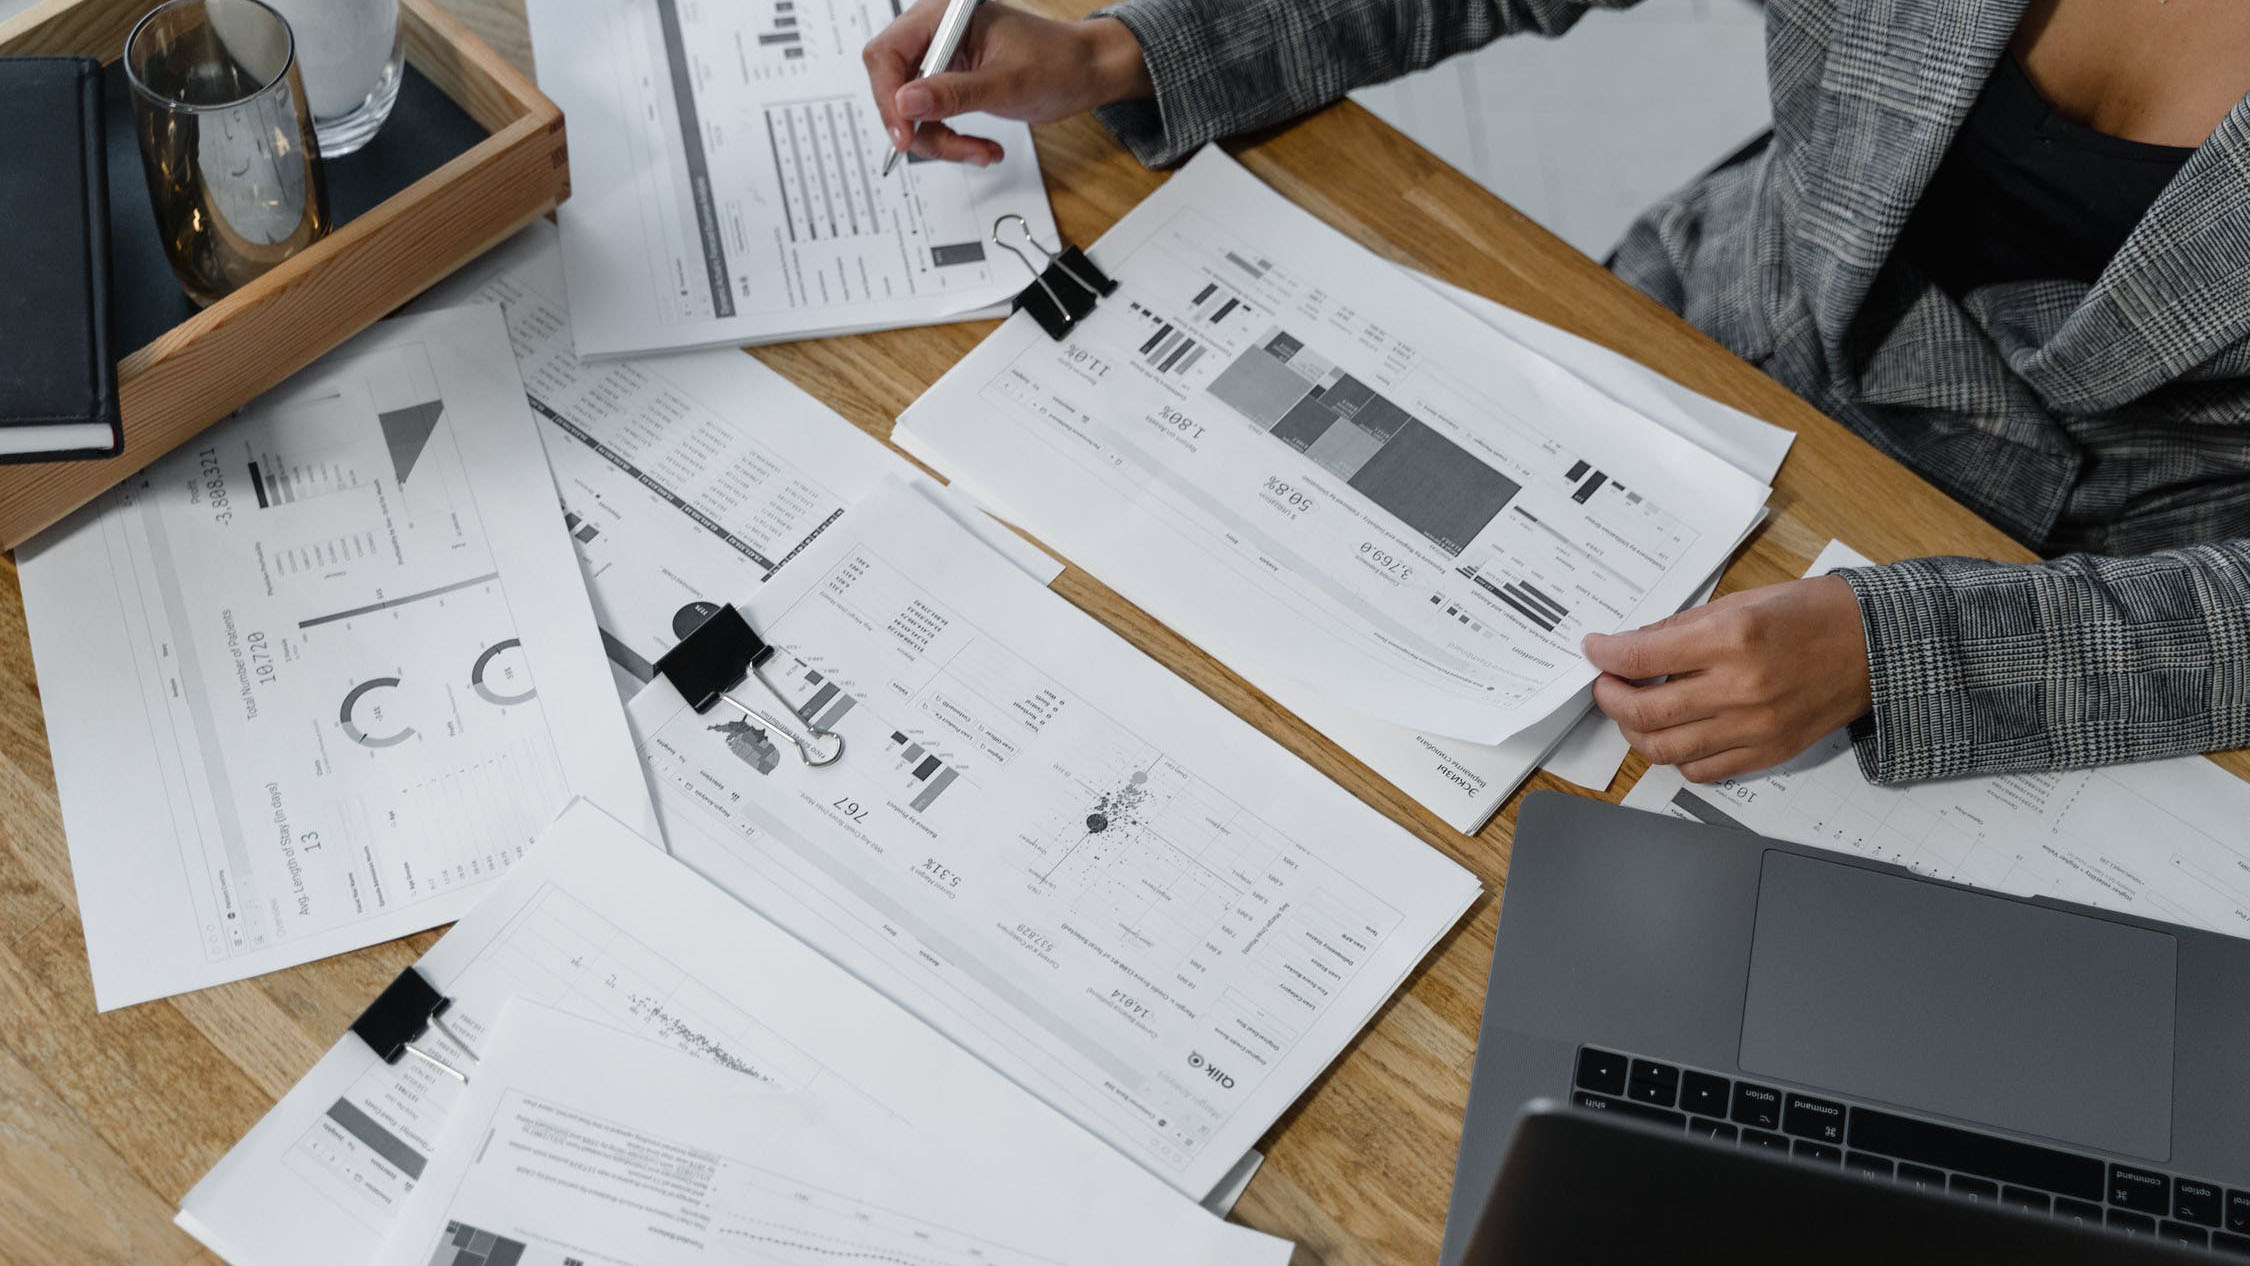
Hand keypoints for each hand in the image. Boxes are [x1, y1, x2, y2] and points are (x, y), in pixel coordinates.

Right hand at [863, 1, 1152, 164]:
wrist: (1085, 73)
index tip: (904, 134)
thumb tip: (906, 102)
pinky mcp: (951, 84)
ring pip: (911, 111)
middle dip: (919, 126)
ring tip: (979, 151)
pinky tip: (980, 147)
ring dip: (941, 141)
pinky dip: (952, 141)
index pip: (888, 53)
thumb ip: (954, 92)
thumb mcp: (1006, 82)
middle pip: (894, 85)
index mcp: (944, 15)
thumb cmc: (1058, 62)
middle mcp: (937, 34)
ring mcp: (943, 60)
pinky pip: (931, 120)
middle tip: (951, 149)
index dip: (888, 96)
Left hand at [1584, 576, 1872, 781]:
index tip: (1594, 649)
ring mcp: (1754, 727)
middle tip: (1606, 684)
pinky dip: (1674, 757)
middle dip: (1610, 696)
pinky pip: (1701, 770)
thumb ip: (1682, 628)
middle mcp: (1741, 688)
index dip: (1606, 654)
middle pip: (1644, 710)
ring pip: (1665, 749)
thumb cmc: (1815, 615)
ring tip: (1632, 711)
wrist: (1877, 646)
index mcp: (1732, 638)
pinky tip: (1672, 734)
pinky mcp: (1768, 752)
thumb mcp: (1742, 601)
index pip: (1642, 656)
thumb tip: (1633, 645)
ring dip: (1634, 731)